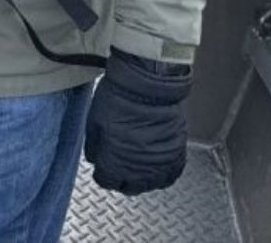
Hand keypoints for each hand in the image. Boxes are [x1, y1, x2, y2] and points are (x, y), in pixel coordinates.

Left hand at [84, 47, 192, 194]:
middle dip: (123, 176)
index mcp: (113, 164)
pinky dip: (165, 170)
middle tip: (123, 162)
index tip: (105, 163)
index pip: (105, 180)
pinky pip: (172, 173)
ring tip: (141, 161)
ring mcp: (158, 163)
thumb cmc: (120, 97)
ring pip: (151, 183)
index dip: (104, 170)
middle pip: (130, 187)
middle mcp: (137, 171)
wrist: (148, 83)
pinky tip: (159, 160)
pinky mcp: (176, 152)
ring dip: (145, 175)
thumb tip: (96, 156)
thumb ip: (94, 147)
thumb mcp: (93, 122)